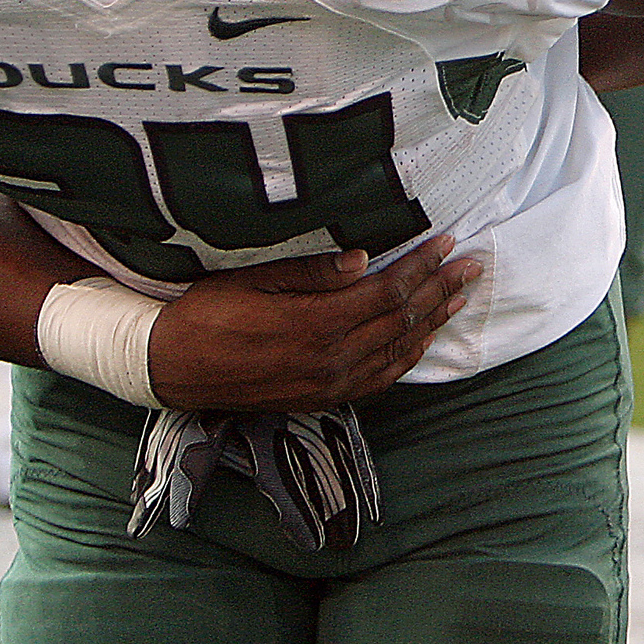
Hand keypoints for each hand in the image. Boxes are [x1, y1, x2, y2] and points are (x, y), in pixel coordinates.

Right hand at [145, 236, 478, 412]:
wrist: (172, 368)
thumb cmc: (206, 313)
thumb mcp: (250, 279)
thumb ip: (309, 273)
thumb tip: (363, 259)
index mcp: (316, 325)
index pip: (387, 293)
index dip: (421, 268)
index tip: (446, 244)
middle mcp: (331, 360)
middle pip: (402, 321)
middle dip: (440, 290)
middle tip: (471, 266)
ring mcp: (329, 385)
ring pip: (398, 352)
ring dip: (433, 322)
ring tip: (460, 297)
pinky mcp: (322, 399)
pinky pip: (380, 379)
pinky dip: (407, 357)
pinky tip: (422, 340)